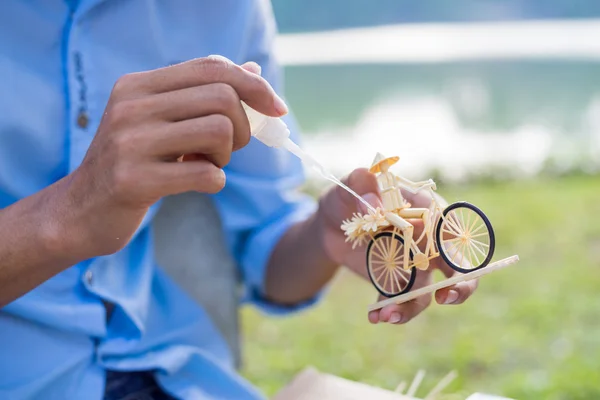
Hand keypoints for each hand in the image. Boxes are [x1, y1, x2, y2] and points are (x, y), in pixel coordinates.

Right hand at [60, 57, 286, 258]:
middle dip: (244, 127)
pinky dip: (216, 181)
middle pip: (223, 97)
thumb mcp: (160, 122)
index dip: (254, 86)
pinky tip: (200, 183)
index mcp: (138, 86)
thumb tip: (253, 71)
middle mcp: (131, 107)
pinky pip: (207, 174)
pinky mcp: (134, 180)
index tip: (277, 109)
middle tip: (227, 150)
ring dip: (228, 155)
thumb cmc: (132, 164)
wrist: (80, 211)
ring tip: (209, 164)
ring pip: (220, 131)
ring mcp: (130, 143)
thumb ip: (202, 96)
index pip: (211, 67)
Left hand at [318, 169, 477, 324]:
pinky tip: (373, 316)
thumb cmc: (349, 197)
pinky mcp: (395, 282)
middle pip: (457, 266)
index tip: (441, 250)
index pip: (451, 224)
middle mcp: (427, 240)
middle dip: (461, 284)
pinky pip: (398, 301)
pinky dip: (388, 311)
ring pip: (426, 292)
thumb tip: (373, 205)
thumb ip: (362, 184)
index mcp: (426, 210)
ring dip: (411, 307)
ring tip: (387, 315)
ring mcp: (413, 265)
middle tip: (446, 297)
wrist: (330, 224)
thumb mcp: (351, 184)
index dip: (454, 240)